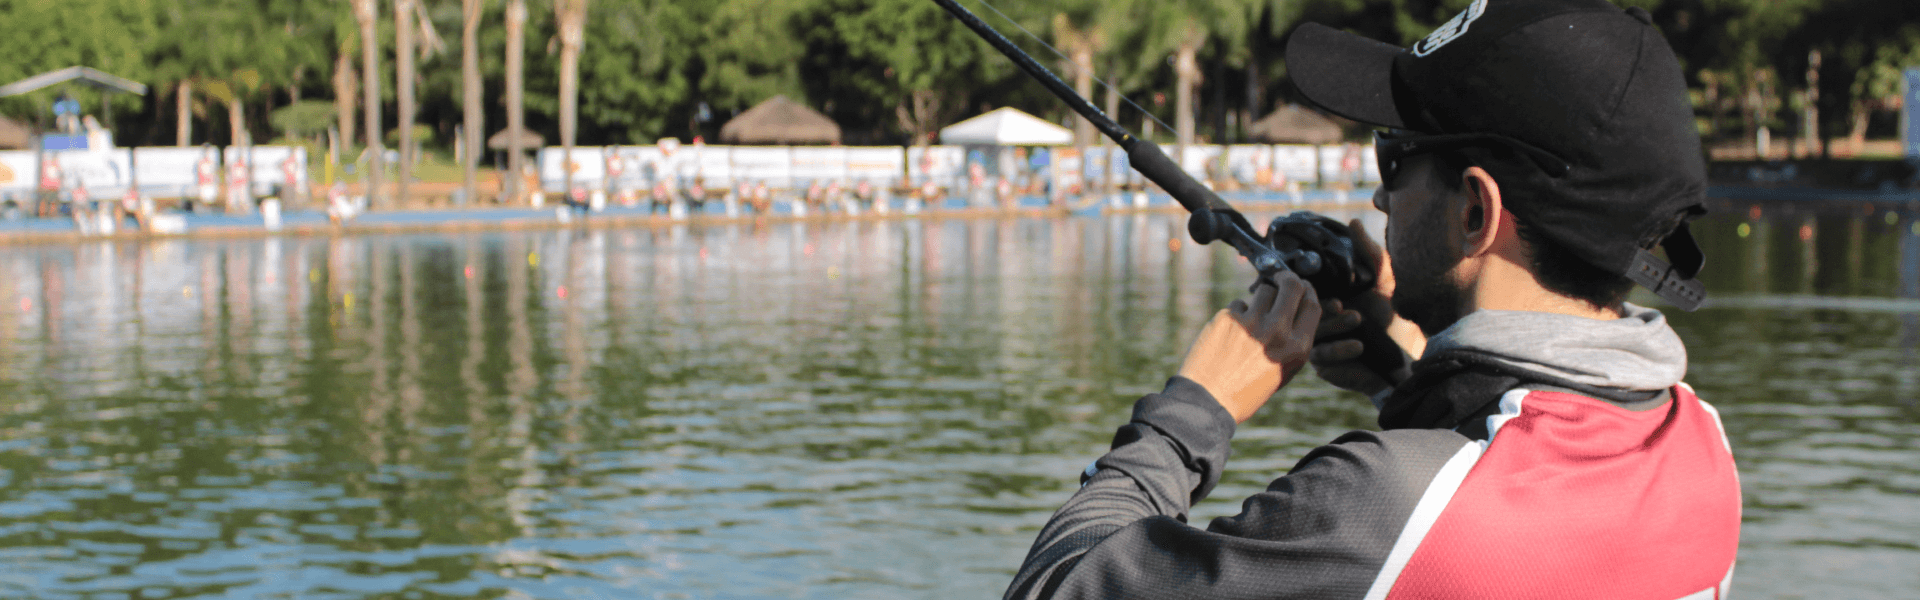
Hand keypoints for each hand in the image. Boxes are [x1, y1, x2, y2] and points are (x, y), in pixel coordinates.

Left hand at [1178, 271, 1321, 422]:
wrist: (1208, 400)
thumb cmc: (1247, 390)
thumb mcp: (1282, 372)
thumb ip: (1293, 342)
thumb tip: (1296, 308)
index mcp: (1297, 349)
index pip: (1312, 305)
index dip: (1308, 291)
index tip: (1302, 286)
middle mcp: (1277, 332)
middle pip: (1292, 286)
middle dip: (1287, 278)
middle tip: (1279, 278)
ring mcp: (1251, 323)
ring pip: (1263, 290)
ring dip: (1260, 296)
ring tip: (1251, 317)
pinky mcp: (1227, 318)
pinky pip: (1238, 304)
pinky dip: (1237, 314)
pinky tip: (1230, 334)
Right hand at [1310, 220, 1420, 395]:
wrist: (1405, 358)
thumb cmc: (1393, 317)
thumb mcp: (1384, 280)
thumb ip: (1370, 252)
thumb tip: (1352, 222)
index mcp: (1328, 295)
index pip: (1306, 286)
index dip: (1308, 283)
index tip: (1321, 282)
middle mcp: (1319, 318)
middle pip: (1304, 309)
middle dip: (1322, 306)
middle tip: (1339, 303)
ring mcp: (1320, 341)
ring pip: (1312, 331)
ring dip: (1333, 325)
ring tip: (1356, 320)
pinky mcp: (1324, 364)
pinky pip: (1322, 356)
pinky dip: (1340, 349)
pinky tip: (1358, 345)